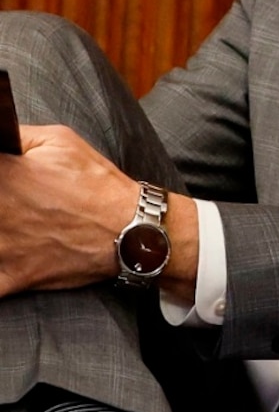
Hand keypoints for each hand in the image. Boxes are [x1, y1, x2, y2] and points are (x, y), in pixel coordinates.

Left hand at [0, 125, 156, 296]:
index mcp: (2, 175)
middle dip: (0, 202)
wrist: (132, 231)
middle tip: (13, 203)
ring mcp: (0, 246)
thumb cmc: (98, 185)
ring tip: (12, 224)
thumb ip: (15, 135)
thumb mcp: (59, 141)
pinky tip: (5, 257)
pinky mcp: (10, 275)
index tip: (4, 182)